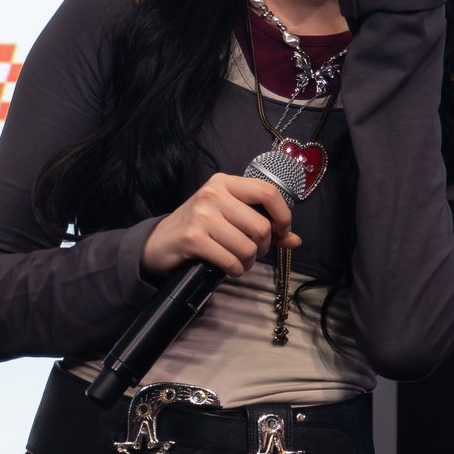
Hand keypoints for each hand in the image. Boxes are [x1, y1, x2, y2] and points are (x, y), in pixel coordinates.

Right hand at [142, 172, 299, 278]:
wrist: (158, 242)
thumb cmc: (198, 227)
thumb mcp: (229, 217)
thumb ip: (263, 224)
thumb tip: (295, 240)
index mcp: (224, 183)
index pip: (268, 192)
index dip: (282, 216)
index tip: (281, 232)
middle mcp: (213, 194)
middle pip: (261, 226)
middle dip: (263, 247)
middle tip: (251, 252)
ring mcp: (202, 216)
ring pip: (248, 247)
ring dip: (248, 262)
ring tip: (238, 261)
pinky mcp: (193, 238)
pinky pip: (230, 260)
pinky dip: (235, 270)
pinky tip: (228, 268)